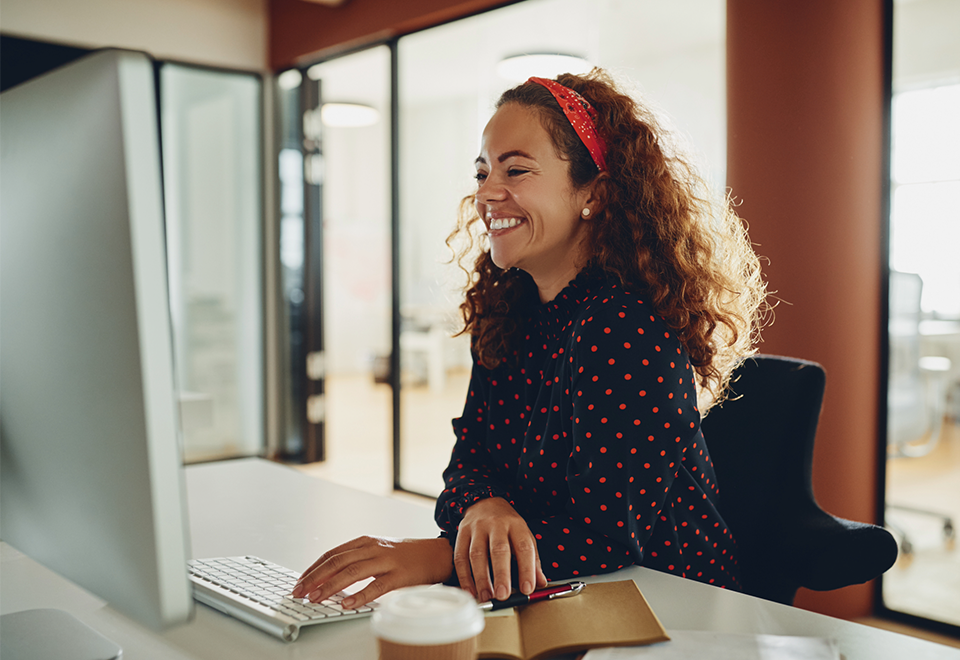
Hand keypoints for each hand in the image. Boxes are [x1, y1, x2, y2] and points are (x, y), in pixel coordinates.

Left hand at [291, 536, 452, 608]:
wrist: (436, 553)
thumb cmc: (405, 555)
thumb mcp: (377, 551)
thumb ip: (356, 560)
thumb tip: (329, 577)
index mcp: (365, 542)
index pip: (332, 554)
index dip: (314, 568)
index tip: (300, 582)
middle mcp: (373, 548)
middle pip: (337, 561)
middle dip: (315, 577)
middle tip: (300, 592)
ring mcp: (386, 561)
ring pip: (353, 571)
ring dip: (331, 586)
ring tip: (316, 598)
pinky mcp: (399, 575)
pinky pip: (377, 586)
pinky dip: (360, 595)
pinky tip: (347, 604)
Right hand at [454, 497, 547, 602]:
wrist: (484, 502)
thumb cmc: (507, 525)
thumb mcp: (524, 536)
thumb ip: (532, 560)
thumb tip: (541, 583)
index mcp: (516, 525)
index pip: (524, 547)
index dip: (527, 569)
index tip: (527, 589)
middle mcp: (496, 524)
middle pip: (498, 550)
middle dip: (501, 575)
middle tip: (502, 596)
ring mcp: (477, 528)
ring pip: (477, 554)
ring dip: (480, 579)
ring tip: (486, 597)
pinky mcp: (461, 533)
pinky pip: (460, 556)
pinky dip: (464, 576)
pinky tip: (470, 590)